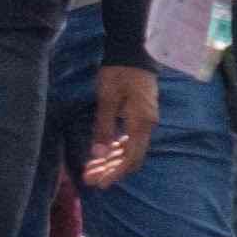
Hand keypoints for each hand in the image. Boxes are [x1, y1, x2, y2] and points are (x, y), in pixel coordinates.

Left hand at [86, 60, 158, 191]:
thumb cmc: (118, 73)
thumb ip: (103, 126)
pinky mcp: (140, 116)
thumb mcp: (107, 99)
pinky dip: (115, 148)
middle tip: (89, 180)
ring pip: (129, 149)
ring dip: (111, 161)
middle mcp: (147, 125)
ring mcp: (145, 121)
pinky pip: (129, 139)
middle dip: (110, 170)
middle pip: (130, 157)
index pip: (130, 158)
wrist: (133, 52)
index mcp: (141, 123)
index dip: (114, 173)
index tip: (98, 183)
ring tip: (91, 170)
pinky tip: (101, 154)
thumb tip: (98, 153)